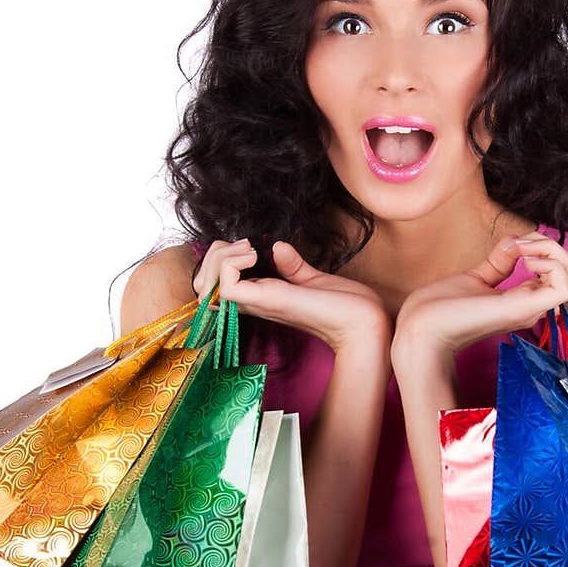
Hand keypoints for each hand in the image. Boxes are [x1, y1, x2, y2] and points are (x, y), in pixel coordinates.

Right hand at [192, 238, 391, 353]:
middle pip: (203, 285)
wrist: (364, 320)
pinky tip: (253, 256)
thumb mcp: (311, 279)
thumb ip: (291, 265)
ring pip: (207, 285)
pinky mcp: (268, 300)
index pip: (217, 283)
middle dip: (213, 256)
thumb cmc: (344, 305)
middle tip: (244, 247)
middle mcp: (254, 303)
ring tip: (248, 250)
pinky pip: (226, 286)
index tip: (247, 246)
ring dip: (220, 258)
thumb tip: (276, 246)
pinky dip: (231, 264)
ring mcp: (258, 303)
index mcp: (261, 297)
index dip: (220, 259)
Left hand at [391, 231, 567, 364]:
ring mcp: (530, 308)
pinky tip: (525, 258)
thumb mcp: (478, 276)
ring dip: (552, 250)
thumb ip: (500, 262)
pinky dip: (551, 262)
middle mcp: (531, 306)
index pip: (559, 276)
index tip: (520, 243)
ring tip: (523, 248)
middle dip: (553, 247)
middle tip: (522, 244)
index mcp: (522, 301)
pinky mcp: (524, 308)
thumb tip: (517, 241)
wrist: (423, 325)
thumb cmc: (442, 308)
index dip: (547, 251)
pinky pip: (563, 284)